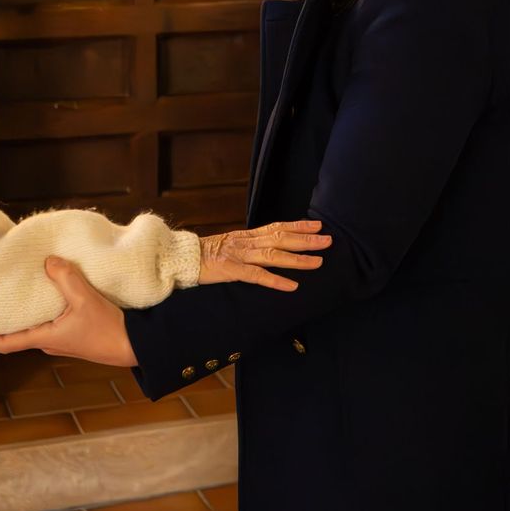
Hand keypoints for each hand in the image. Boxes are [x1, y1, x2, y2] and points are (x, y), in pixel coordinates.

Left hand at [0, 257, 135, 366]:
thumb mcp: (86, 300)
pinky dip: (33, 306)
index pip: (0, 341)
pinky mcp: (70, 330)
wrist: (135, 346)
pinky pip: (44, 317)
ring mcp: (58, 337)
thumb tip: (47, 261)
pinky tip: (35, 290)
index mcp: (42, 338)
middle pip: (9, 332)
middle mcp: (45, 340)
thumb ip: (66, 279)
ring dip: (12, 313)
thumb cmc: (109, 329)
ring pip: (27, 324)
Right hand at [199, 220, 330, 290]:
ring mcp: (239, 256)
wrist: (181, 258)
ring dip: (297, 259)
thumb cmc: (205, 255)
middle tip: (328, 240)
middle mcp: (246, 242)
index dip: (298, 225)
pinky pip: (256, 276)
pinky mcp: (231, 270)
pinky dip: (275, 280)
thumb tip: (267, 248)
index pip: (277, 227)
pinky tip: (292, 285)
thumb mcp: (229, 246)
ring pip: (273, 255)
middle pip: (281, 238)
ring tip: (317, 262)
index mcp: (246, 236)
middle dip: (306, 239)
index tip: (318, 225)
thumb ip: (248, 246)